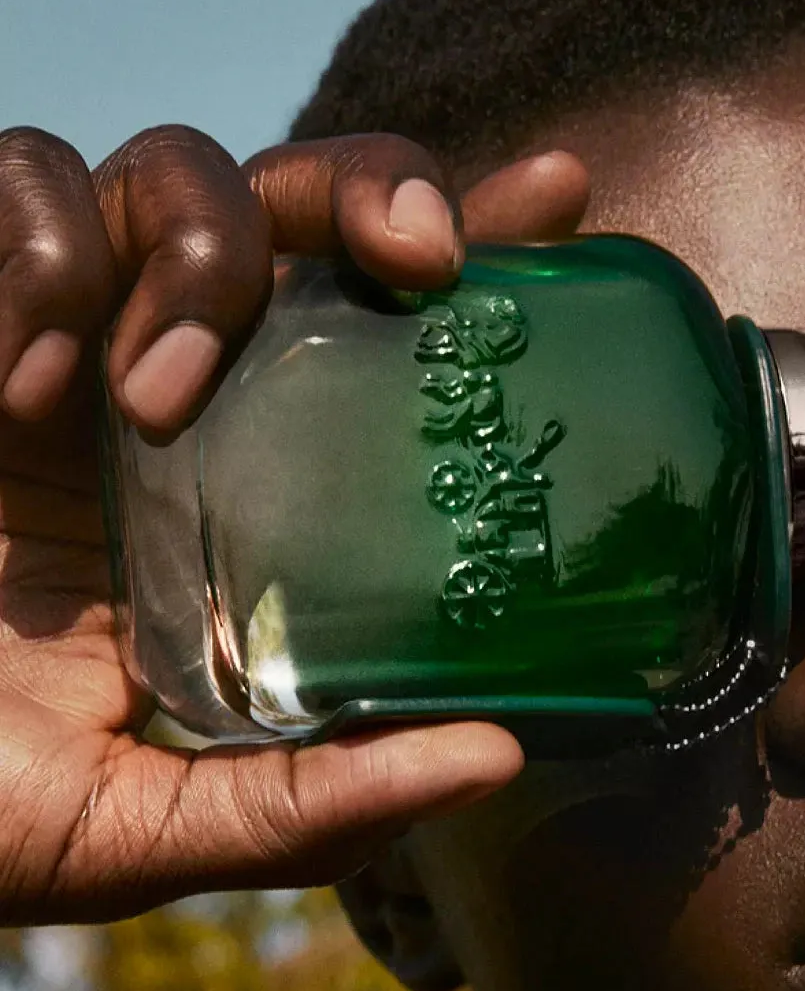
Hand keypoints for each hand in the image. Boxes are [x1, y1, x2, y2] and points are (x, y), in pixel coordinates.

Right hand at [0, 125, 590, 924]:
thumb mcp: (153, 824)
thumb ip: (306, 805)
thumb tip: (499, 757)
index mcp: (260, 483)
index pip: (393, 327)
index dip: (486, 243)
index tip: (564, 197)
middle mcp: (188, 388)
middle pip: (311, 198)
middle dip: (372, 188)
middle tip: (415, 256)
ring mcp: (75, 333)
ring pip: (180, 166)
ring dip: (197, 257)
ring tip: (146, 401)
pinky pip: (17, 182)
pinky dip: (35, 264)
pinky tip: (21, 390)